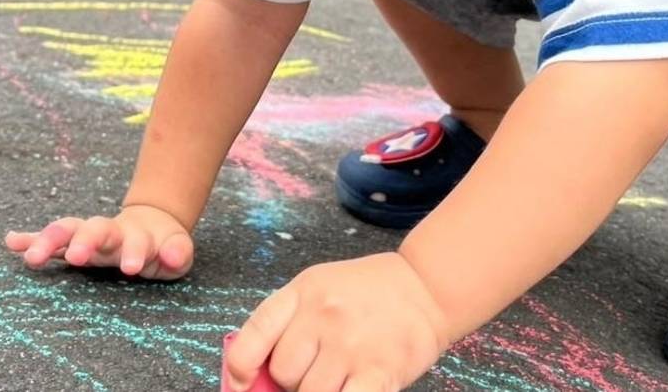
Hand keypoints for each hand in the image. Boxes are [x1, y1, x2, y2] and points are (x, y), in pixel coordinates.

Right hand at [4, 204, 193, 279]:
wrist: (152, 225)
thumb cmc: (163, 244)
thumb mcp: (177, 248)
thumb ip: (177, 251)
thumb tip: (172, 255)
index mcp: (136, 236)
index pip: (134, 241)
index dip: (134, 252)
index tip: (131, 267)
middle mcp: (108, 232)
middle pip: (94, 229)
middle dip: (85, 241)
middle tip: (77, 257)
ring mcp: (88, 236)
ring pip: (67, 230)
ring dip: (50, 240)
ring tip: (31, 257)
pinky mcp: (72, 244)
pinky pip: (49, 239)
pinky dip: (30, 239)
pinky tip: (11, 241)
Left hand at [226, 253, 449, 391]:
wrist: (427, 286)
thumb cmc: (366, 293)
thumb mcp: (319, 289)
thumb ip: (287, 324)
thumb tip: (255, 378)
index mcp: (302, 292)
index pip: (254, 336)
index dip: (240, 369)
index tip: (241, 384)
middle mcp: (323, 316)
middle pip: (284, 374)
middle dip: (293, 382)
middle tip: (315, 370)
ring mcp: (352, 344)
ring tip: (337, 378)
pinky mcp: (380, 371)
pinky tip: (349, 389)